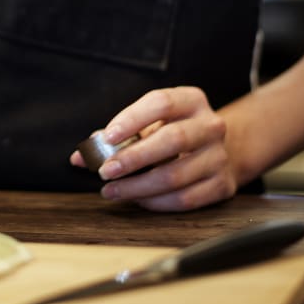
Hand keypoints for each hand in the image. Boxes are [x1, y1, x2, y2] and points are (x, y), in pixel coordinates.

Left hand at [70, 87, 236, 210]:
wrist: (221, 151)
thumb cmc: (174, 133)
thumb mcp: (150, 124)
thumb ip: (116, 136)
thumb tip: (81, 156)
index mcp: (191, 100)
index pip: (161, 103)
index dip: (132, 119)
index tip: (107, 137)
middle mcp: (210, 126)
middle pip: (172, 140)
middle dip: (134, 158)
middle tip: (105, 171)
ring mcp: (219, 156)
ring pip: (176, 175)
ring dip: (138, 187)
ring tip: (112, 191)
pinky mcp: (222, 185)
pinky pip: (185, 199)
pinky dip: (156, 202)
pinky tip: (137, 200)